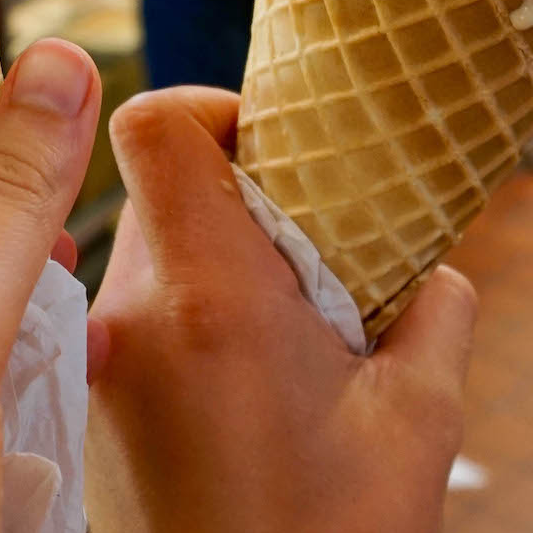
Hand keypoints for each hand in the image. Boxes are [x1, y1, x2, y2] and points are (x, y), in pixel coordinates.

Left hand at [86, 88, 477, 532]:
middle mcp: (133, 316)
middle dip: (246, 195)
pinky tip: (253, 375)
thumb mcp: (417, 426)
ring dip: (224, 259)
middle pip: (164, 185)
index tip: (278, 144)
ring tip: (294, 328)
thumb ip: (435, 316)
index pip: (158, 124)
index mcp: (208, 297)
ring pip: (154, 248)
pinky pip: (141, 310)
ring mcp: (105, 360)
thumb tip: (430, 270)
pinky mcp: (97, 399)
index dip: (217, 107)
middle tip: (316, 248)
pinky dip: (197, 310)